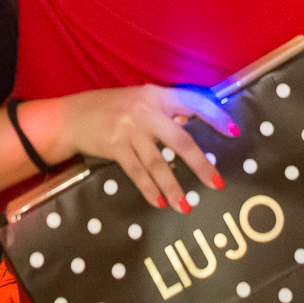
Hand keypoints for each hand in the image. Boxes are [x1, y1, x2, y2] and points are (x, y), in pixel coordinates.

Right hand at [53, 86, 237, 212]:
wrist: (71, 117)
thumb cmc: (109, 109)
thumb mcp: (139, 101)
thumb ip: (163, 111)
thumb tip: (190, 126)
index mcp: (156, 95)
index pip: (194, 102)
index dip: (215, 116)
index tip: (232, 132)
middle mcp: (145, 110)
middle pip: (181, 140)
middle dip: (201, 164)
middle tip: (216, 183)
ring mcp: (130, 129)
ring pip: (159, 163)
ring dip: (174, 187)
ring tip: (186, 207)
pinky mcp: (115, 146)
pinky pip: (138, 173)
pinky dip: (150, 190)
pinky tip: (161, 202)